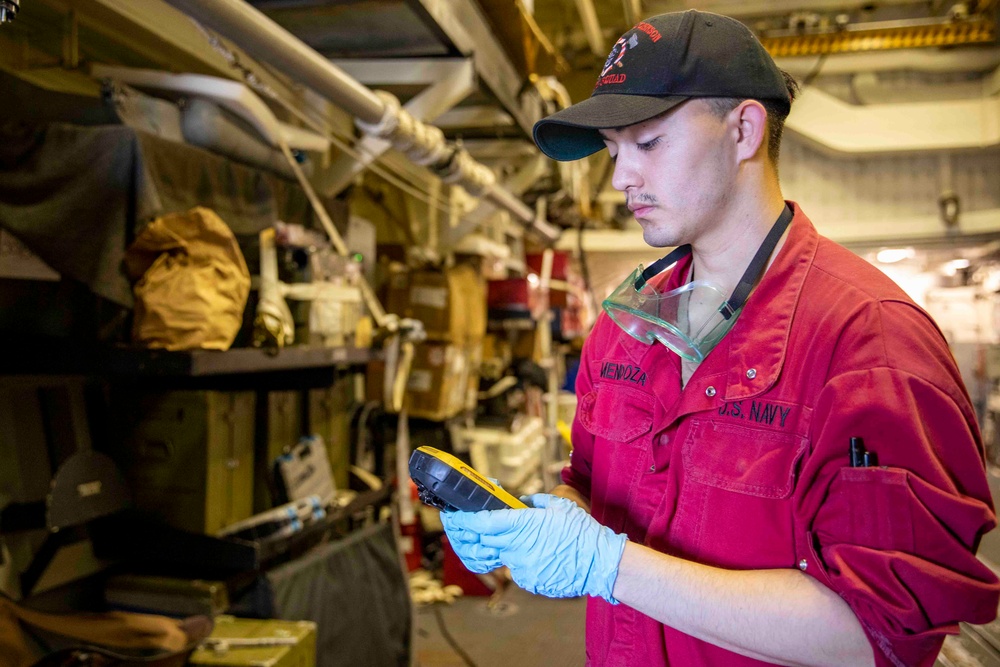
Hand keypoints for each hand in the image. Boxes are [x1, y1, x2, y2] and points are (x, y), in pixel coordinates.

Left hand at [440, 493, 626, 602]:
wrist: (601, 564)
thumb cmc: (582, 532)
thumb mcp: (558, 507)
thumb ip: (533, 502)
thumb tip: (521, 503)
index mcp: (523, 525)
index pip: (482, 522)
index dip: (463, 519)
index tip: (453, 515)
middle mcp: (517, 548)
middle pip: (482, 542)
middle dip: (470, 535)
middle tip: (465, 528)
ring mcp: (522, 568)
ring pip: (501, 556)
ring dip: (503, 548)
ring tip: (525, 542)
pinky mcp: (529, 582)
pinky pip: (517, 569)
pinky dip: (521, 562)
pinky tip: (540, 556)